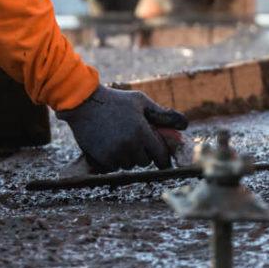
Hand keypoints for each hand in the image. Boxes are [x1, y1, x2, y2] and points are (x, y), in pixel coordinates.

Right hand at [57, 85, 187, 171]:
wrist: (84, 103)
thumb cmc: (115, 100)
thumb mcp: (140, 101)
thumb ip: (162, 113)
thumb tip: (185, 124)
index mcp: (142, 130)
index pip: (160, 155)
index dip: (163, 158)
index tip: (163, 159)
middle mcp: (130, 145)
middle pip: (145, 162)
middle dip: (144, 154)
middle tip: (136, 141)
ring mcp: (115, 153)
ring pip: (130, 165)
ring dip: (128, 157)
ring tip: (121, 141)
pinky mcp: (102, 158)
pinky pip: (115, 167)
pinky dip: (115, 160)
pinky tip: (110, 145)